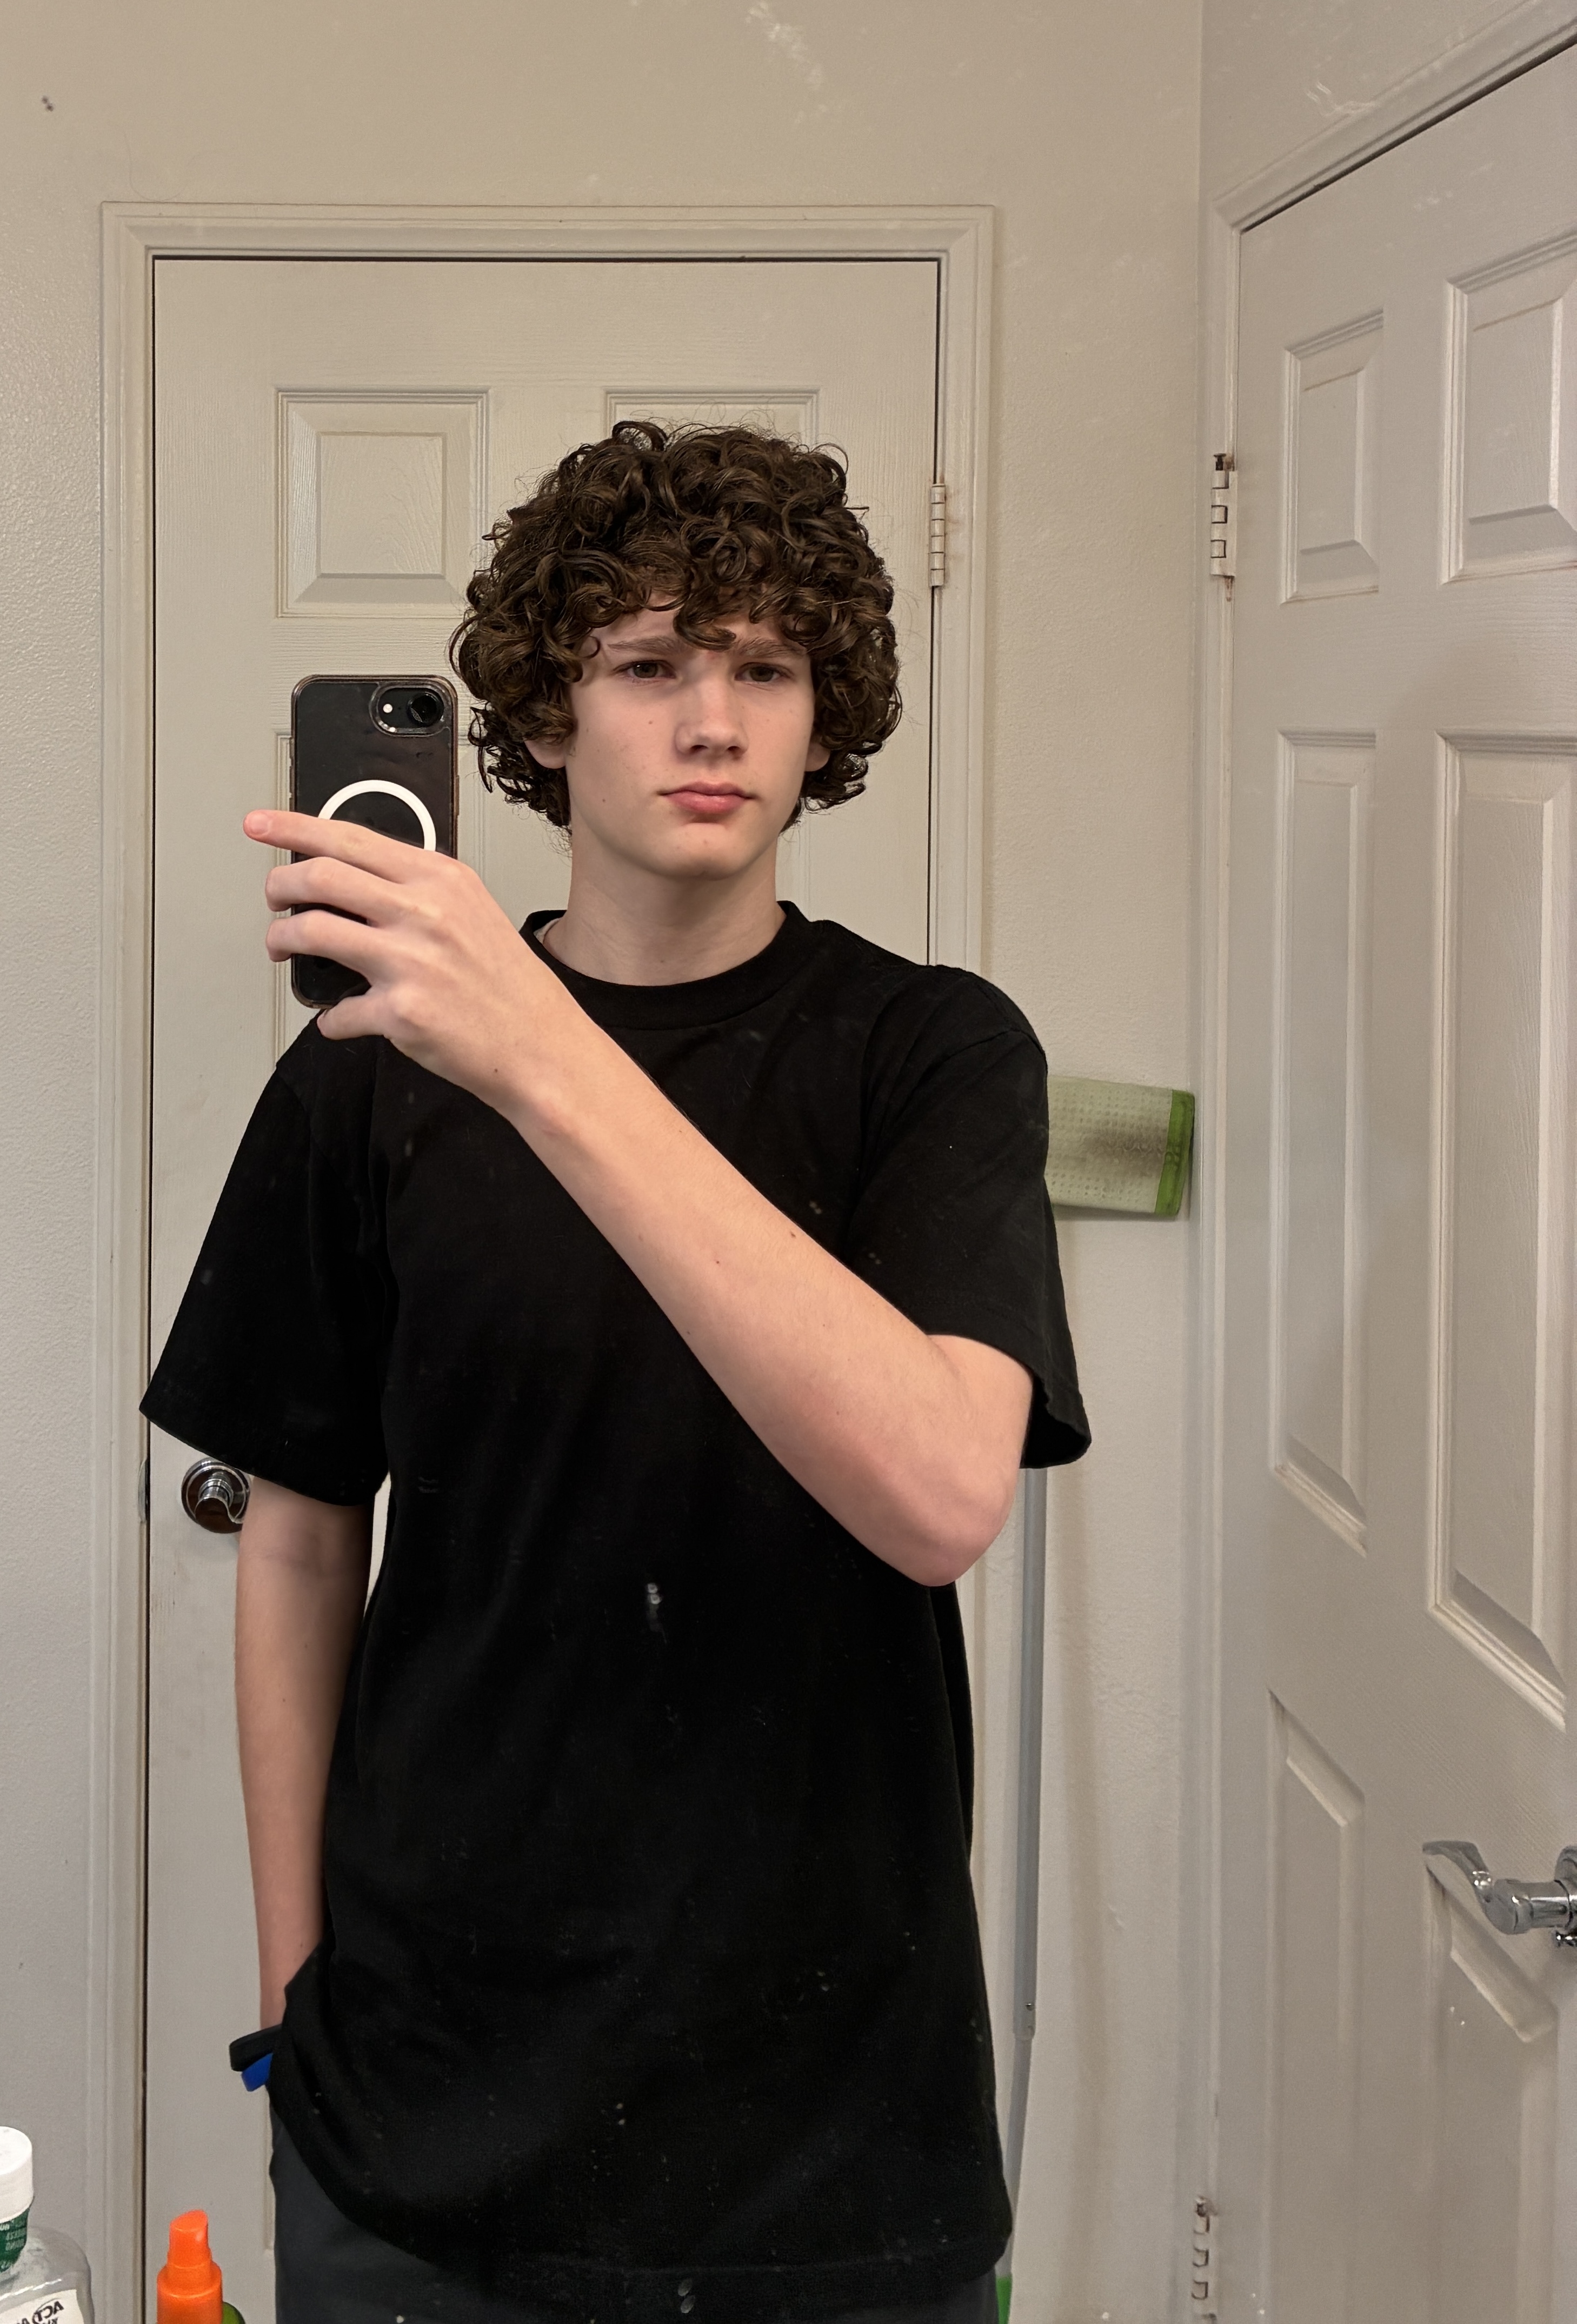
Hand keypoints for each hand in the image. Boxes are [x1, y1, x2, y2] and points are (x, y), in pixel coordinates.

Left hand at [249, 810, 573, 1108]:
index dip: (292, 828)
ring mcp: (411, 962)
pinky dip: (329, 1018)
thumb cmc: (507, 985)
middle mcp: (424, 912)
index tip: (260, 825)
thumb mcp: (471, 911)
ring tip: (283, 949)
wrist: (541, 1047)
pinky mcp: (401, 1012)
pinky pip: (337, 1011)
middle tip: (273, 899)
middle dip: (278, 886)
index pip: (351, 837)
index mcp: (440, 879)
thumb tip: (352, 880)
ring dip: (281, 941)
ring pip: (311, 931)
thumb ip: (417, 889)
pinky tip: (339, 1019)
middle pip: (319, 876)